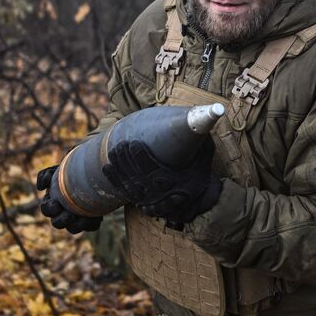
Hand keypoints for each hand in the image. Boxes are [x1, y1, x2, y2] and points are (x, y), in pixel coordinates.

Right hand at [35, 165, 102, 233]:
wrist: (91, 172)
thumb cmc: (69, 171)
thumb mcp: (57, 170)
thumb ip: (44, 175)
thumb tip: (41, 188)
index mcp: (51, 204)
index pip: (46, 210)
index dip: (49, 209)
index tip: (56, 203)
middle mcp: (62, 214)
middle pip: (57, 224)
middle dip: (62, 220)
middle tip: (69, 214)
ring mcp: (76, 219)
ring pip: (74, 229)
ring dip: (77, 225)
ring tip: (83, 217)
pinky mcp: (90, 220)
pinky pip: (91, 226)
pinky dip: (92, 223)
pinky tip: (96, 216)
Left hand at [102, 139, 221, 228]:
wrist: (197, 201)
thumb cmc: (199, 174)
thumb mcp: (205, 156)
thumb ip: (202, 137)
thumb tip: (208, 114)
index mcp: (176, 181)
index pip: (153, 169)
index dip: (140, 157)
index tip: (133, 143)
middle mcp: (162, 192)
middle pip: (138, 176)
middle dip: (126, 160)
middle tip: (119, 145)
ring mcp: (152, 199)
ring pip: (129, 184)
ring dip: (119, 169)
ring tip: (112, 153)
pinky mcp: (143, 201)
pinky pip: (125, 190)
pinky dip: (115, 179)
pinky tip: (107, 167)